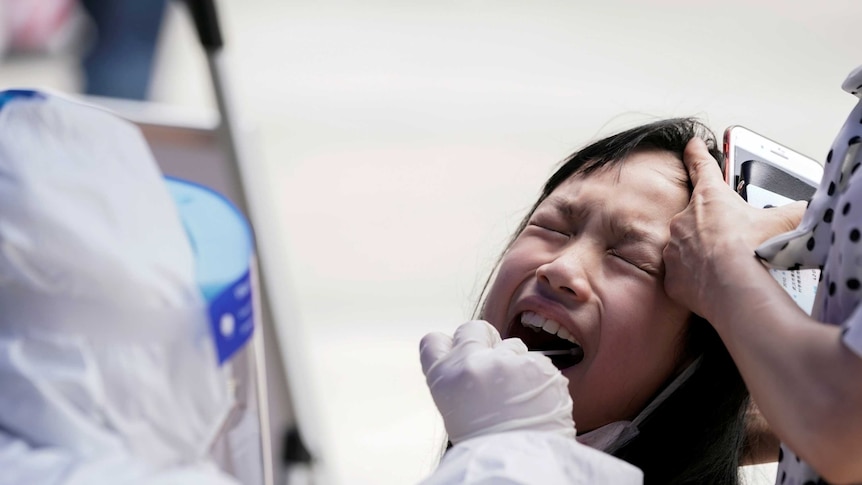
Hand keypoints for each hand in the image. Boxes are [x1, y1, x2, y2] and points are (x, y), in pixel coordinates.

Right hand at [419, 320, 574, 443]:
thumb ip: (460, 379)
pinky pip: (539, 363)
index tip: (460, 355)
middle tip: (493, 369)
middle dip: (485, 342)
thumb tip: (473, 359)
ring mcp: (508, 362)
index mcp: (443, 377)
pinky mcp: (539, 367)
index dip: (450, 346)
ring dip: (515, 363)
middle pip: (474, 328)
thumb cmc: (486, 446)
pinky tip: (536, 402)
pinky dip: (539, 379)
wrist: (519, 467)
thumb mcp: (455, 411)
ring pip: (512, 345)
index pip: (434, 340)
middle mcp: (472, 363)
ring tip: (518, 396)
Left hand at [662, 138, 804, 318]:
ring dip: (702, 252)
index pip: (700, 166)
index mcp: (709, 197)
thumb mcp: (779, 222)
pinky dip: (695, 277)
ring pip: (686, 245)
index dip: (696, 153)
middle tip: (731, 240)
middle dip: (711, 225)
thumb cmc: (751, 247)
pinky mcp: (672, 274)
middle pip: (696, 215)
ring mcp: (674, 246)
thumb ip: (793, 211)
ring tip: (724, 265)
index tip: (691, 145)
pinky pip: (682, 273)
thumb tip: (808, 207)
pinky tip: (711, 283)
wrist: (731, 284)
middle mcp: (684, 218)